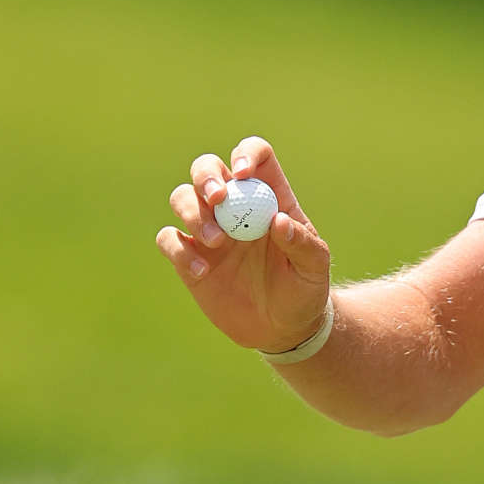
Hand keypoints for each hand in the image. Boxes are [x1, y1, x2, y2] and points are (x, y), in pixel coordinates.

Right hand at [156, 135, 330, 352]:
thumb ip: (302, 243)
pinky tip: (202, 273)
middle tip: (217, 200)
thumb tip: (278, 221)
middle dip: (206, 176)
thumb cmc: (304, 290)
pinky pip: (169, 239)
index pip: (255, 156)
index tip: (244, 175)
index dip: (246, 155)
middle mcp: (234, 206)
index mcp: (268, 196)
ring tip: (215, 242)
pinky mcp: (189, 256)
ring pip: (181, 197)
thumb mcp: (314, 267)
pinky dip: (179, 250)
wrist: (283, 328)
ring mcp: (208, 229)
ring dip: (192, 212)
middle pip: (207, 167)